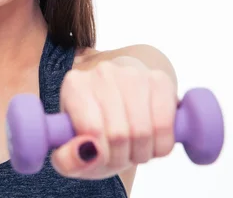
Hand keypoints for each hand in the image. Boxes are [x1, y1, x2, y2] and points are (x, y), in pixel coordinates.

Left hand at [50, 57, 176, 179]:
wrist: (123, 105)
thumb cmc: (95, 130)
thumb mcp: (73, 150)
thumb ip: (67, 160)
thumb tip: (86, 151)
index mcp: (75, 85)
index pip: (91, 130)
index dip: (100, 155)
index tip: (100, 155)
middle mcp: (102, 72)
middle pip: (118, 134)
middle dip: (121, 157)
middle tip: (118, 154)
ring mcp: (133, 73)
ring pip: (143, 132)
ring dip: (141, 153)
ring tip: (133, 148)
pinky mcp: (160, 80)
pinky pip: (165, 125)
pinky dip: (161, 145)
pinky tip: (152, 141)